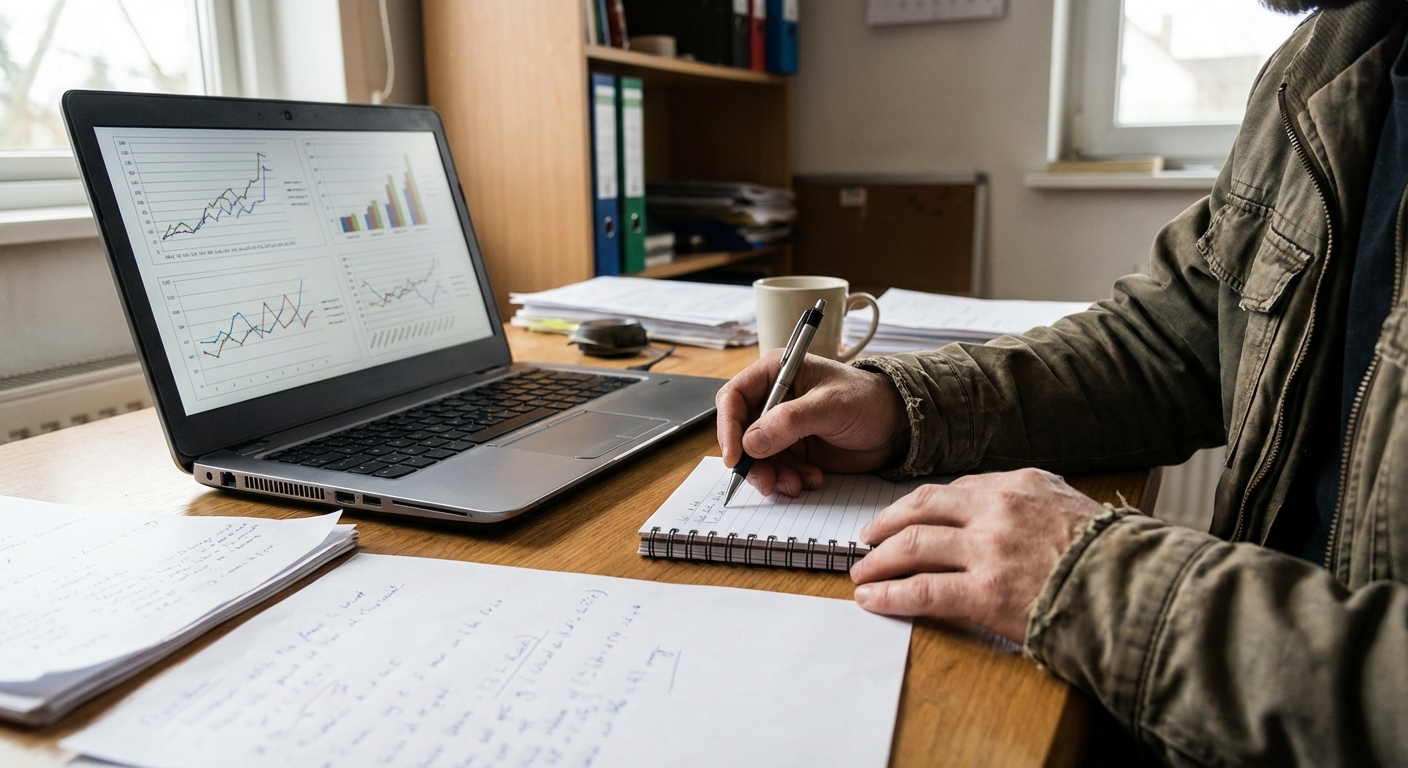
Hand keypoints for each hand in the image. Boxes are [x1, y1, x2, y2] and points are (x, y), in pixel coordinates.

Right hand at [716, 350, 906, 496]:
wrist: (897, 426)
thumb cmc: (868, 400)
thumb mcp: (829, 406)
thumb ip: (790, 421)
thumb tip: (751, 442)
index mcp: (776, 373)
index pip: (734, 397)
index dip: (728, 427)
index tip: (735, 457)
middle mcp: (773, 400)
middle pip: (740, 434)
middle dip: (752, 461)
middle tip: (768, 482)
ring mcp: (782, 428)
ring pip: (756, 458)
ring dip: (772, 476)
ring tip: (796, 484)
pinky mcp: (794, 450)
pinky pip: (776, 470)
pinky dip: (788, 480)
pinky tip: (811, 479)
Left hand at [849, 468, 1101, 643]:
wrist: (1138, 592)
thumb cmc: (1113, 558)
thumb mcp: (1073, 507)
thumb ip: (1035, 503)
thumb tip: (1008, 509)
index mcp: (1020, 485)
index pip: (952, 491)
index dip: (918, 507)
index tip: (902, 519)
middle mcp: (998, 509)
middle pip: (921, 509)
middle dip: (885, 526)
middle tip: (867, 541)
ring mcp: (989, 549)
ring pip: (913, 545)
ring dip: (879, 561)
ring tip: (862, 575)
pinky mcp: (985, 592)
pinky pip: (922, 589)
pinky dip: (890, 594)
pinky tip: (873, 600)